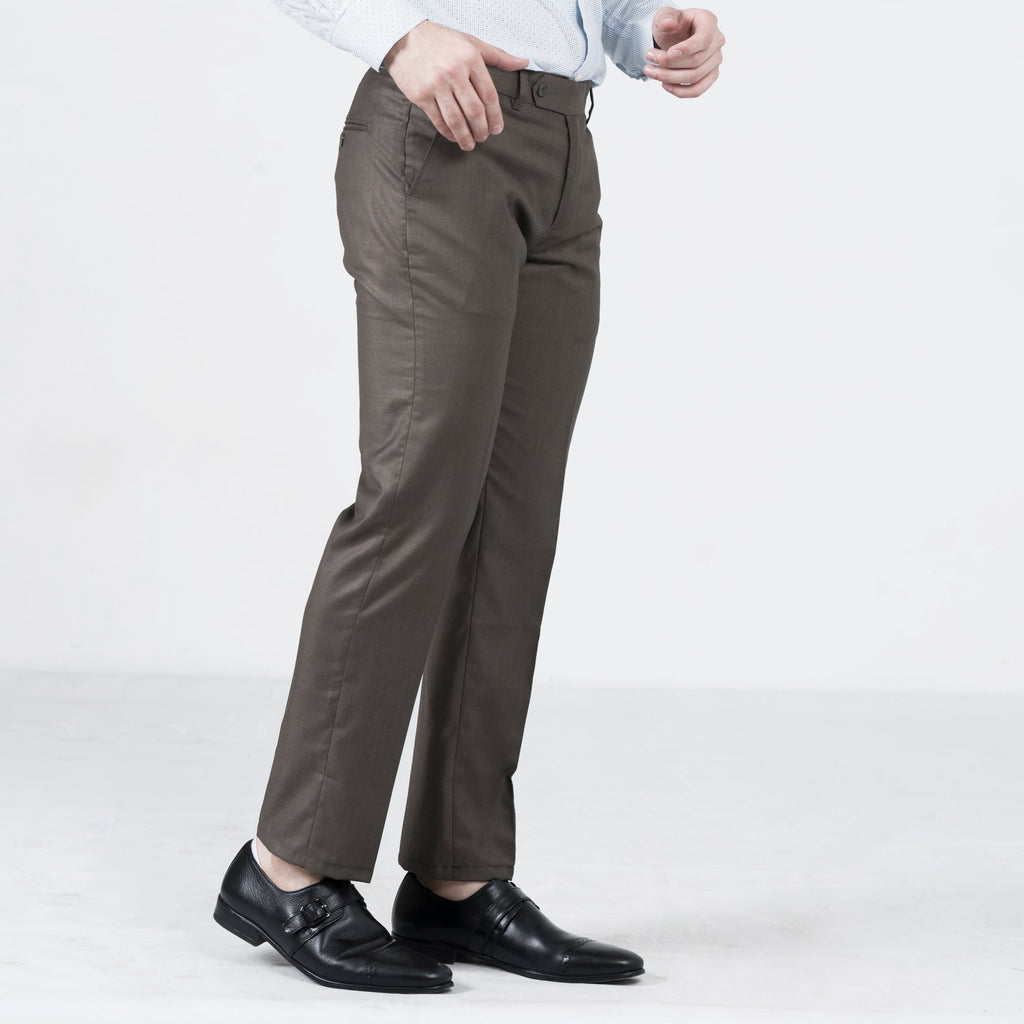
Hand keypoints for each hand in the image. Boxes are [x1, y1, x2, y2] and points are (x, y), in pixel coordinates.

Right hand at [383, 21, 530, 150]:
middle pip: (474, 111)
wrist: (404, 38)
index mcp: (470, 59)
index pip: (489, 95)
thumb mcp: (471, 42)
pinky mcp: (421, 95)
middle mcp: (454, 72)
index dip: (495, 116)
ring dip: (466, 136)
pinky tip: (454, 136)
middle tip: (484, 137)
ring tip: (470, 143)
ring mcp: (436, 85)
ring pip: (457, 119)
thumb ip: (498, 56)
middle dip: (482, 129)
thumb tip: (523, 62)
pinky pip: (438, 121)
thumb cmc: (439, 40)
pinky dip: (448, 132)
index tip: (497, 129)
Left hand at [644, 7, 724, 96]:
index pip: (703, 39)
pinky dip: (680, 91)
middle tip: (649, 58)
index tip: (668, 53)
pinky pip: (697, 90)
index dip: (686, 49)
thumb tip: (667, 24)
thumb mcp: (665, 15)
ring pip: (695, 77)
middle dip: (669, 63)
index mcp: (708, 21)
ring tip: (651, 71)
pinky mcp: (710, 76)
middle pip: (696, 61)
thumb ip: (665, 17)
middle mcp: (717, 41)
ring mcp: (715, 60)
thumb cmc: (673, 25)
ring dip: (670, 78)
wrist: (676, 37)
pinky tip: (664, 84)